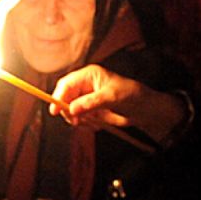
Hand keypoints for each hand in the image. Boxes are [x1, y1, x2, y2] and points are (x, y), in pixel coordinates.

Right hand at [51, 65, 186, 142]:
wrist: (145, 110)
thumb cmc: (131, 95)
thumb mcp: (111, 97)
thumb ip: (90, 102)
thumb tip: (71, 109)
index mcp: (89, 75)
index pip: (66, 84)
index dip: (58, 96)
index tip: (55, 111)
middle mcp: (85, 86)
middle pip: (65, 97)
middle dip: (67, 110)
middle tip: (76, 122)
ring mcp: (87, 99)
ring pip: (70, 110)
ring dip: (78, 119)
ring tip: (93, 123)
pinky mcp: (91, 110)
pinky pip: (79, 118)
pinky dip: (85, 124)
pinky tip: (98, 124)